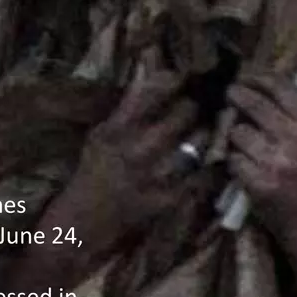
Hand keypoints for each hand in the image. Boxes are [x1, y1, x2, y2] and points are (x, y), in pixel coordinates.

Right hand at [60, 56, 204, 243]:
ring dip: (206, 133)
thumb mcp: (100, 134)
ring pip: (200, 142)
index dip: (175, 78)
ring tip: (206, 129)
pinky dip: (210, 164)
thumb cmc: (92, 172)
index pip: (154, 90)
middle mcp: (139, 148)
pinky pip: (203, 174)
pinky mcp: (173, 197)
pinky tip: (212, 158)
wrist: (84, 222)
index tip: (185, 75)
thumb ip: (127, 109)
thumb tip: (153, 75)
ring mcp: (158, 175)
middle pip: (185, 112)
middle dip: (195, 105)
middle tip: (200, 103)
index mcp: (118, 128)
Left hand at [226, 72, 296, 240]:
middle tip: (230, 96)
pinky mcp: (259, 182)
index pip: (281, 87)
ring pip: (238, 131)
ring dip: (235, 137)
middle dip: (236, 96)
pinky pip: (233, 158)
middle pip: (253, 102)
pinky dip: (234, 162)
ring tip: (246, 146)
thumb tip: (258, 85)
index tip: (245, 75)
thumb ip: (295, 116)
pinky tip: (245, 169)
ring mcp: (277, 162)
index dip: (258, 76)